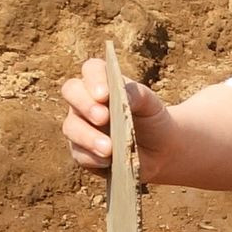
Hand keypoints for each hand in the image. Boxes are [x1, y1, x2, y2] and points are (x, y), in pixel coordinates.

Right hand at [60, 54, 158, 176]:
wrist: (160, 150)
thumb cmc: (152, 119)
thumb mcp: (150, 104)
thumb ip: (136, 94)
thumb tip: (122, 94)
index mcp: (102, 81)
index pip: (91, 70)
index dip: (94, 80)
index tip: (105, 94)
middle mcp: (85, 100)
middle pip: (71, 92)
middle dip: (85, 105)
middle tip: (103, 117)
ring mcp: (79, 126)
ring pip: (71, 127)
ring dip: (89, 137)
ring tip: (108, 148)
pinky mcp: (82, 152)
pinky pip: (79, 154)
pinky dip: (93, 158)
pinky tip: (108, 161)